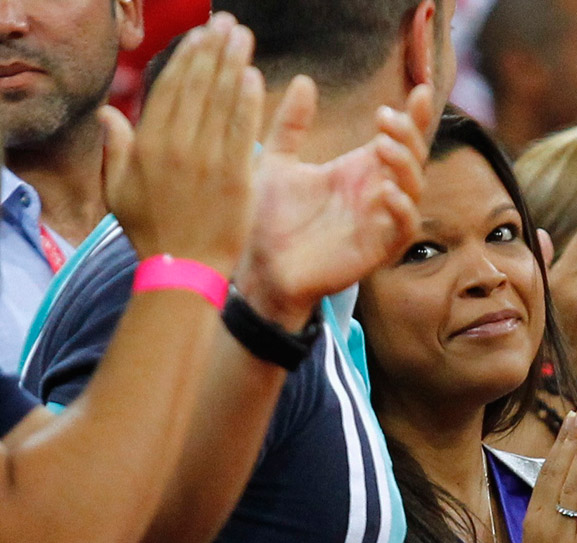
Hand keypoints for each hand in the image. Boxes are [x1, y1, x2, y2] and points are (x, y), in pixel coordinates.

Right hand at [100, 14, 263, 274]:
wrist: (183, 271)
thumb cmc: (151, 233)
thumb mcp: (118, 190)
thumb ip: (116, 147)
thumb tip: (108, 111)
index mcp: (148, 145)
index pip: (170, 88)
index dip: (188, 57)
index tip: (201, 35)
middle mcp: (177, 146)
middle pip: (198, 85)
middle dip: (213, 49)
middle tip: (228, 23)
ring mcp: (208, 161)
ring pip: (222, 101)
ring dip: (234, 63)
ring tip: (243, 37)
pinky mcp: (237, 177)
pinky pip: (243, 130)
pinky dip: (249, 101)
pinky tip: (255, 76)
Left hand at [234, 80, 433, 327]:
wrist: (257, 268)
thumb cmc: (268, 220)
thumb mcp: (276, 162)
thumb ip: (291, 124)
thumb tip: (304, 80)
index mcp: (358, 170)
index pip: (399, 138)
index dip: (415, 116)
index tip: (419, 91)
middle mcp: (375, 192)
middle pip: (415, 157)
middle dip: (410, 135)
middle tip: (386, 120)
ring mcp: (379, 221)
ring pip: (415, 189)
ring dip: (406, 165)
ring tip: (382, 147)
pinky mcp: (377, 250)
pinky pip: (404, 228)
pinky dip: (402, 209)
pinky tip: (385, 191)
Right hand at [524, 407, 576, 542]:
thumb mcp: (542, 538)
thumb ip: (553, 508)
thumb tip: (570, 475)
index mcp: (533, 518)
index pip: (548, 471)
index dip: (560, 443)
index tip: (571, 418)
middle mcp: (543, 523)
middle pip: (558, 473)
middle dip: (570, 439)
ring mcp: (561, 537)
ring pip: (572, 488)